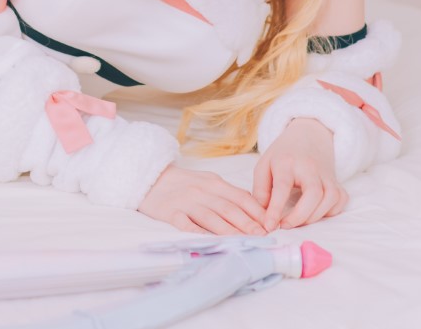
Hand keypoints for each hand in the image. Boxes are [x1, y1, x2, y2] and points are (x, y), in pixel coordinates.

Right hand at [138, 164, 268, 235]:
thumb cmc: (184, 183)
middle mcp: (201, 191)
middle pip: (228, 208)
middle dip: (248, 223)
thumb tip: (256, 209)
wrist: (150, 178)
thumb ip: (228, 193)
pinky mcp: (170, 213)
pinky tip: (210, 241)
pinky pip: (186, 225)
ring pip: (211, 218)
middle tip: (263, 236)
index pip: (240, 197)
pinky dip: (198, 233)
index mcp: (213, 182)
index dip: (257, 211)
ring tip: (244, 241)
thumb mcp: (208, 181)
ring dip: (229, 231)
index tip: (270, 224)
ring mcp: (185, 203)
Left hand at [253, 117, 347, 230]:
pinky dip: (329, 212)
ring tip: (297, 221)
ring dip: (314, 216)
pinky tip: (314, 212)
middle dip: (300, 216)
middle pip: (314, 195)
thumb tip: (262, 215)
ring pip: (330, 199)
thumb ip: (260, 189)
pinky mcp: (338, 182)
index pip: (282, 187)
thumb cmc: (282, 154)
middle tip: (285, 226)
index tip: (270, 226)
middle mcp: (310, 168)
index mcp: (287, 162)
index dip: (276, 208)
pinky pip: (340, 201)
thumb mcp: (264, 165)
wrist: (308, 136)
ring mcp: (327, 175)